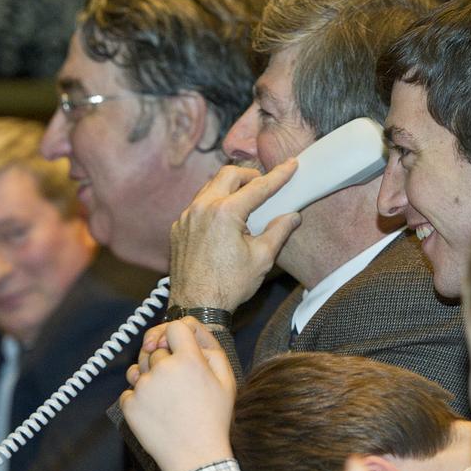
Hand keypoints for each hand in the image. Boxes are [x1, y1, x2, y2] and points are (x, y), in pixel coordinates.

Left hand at [119, 318, 235, 470]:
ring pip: (139, 368)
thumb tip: (189, 329)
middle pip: (155, 350)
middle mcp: (163, 369)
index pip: (174, 327)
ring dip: (149, 378)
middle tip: (178, 386)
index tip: (177, 348)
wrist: (195, 457)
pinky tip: (157, 412)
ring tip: (167, 400)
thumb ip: (210, 347)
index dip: (176, 336)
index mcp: (189, 360)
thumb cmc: (214, 419)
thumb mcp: (226, 380)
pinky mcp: (130, 405)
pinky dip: (139, 400)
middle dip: (163, 361)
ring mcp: (144, 387)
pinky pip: (129, 391)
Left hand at [168, 161, 299, 311]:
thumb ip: (278, 231)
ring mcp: (186, 218)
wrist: (196, 306)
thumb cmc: (229, 286)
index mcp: (225, 213)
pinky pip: (197, 206)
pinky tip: (223, 220)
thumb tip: (292, 216)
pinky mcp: (178, 229)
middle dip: (249, 175)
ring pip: (209, 188)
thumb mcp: (262, 258)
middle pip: (228, 174)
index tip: (291, 164)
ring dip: (229, 188)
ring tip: (244, 200)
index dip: (278, 175)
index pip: (258, 187)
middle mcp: (202, 208)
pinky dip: (213, 205)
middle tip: (263, 184)